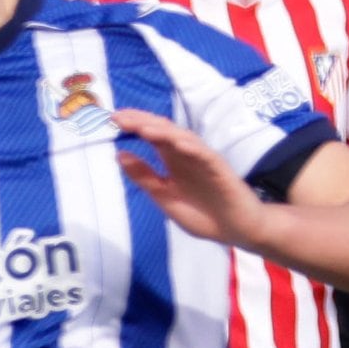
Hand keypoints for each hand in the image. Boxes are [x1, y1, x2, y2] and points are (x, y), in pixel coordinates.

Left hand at [114, 107, 265, 248]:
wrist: (235, 230)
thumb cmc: (201, 213)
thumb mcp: (164, 196)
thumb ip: (144, 177)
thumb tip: (119, 154)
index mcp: (173, 160)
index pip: (153, 136)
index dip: (135, 125)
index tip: (113, 119)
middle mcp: (187, 155)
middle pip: (166, 132)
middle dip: (143, 122)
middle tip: (121, 117)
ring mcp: (204, 161)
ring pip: (185, 140)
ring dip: (165, 132)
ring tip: (144, 128)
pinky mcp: (221, 171)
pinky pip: (207, 157)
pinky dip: (194, 149)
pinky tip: (179, 144)